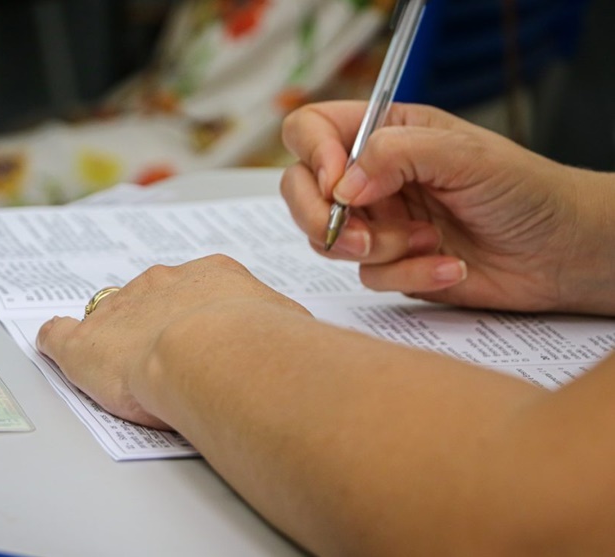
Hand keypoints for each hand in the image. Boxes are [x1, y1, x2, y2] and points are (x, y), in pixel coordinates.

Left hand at [36, 255, 309, 427]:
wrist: (215, 353)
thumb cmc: (261, 343)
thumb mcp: (288, 326)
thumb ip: (282, 328)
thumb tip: (297, 338)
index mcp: (211, 276)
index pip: (195, 288)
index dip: (195, 314)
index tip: (200, 335)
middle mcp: (162, 283)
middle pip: (149, 296)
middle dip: (154, 321)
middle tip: (165, 355)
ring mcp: (119, 309)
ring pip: (108, 313)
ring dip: (112, 332)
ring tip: (117, 358)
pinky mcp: (83, 345)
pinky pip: (60, 335)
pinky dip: (58, 341)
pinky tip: (56, 346)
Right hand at [281, 101, 612, 312]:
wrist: (561, 253)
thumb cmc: (525, 190)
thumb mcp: (465, 155)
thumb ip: (397, 154)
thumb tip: (341, 185)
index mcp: (385, 133)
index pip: (311, 130)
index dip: (312, 156)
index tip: (336, 186)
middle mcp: (372, 176)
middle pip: (300, 190)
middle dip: (321, 218)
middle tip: (359, 236)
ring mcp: (379, 222)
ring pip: (331, 241)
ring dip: (381, 249)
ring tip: (430, 241)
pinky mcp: (392, 264)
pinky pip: (370, 277)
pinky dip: (410, 275)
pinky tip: (451, 265)